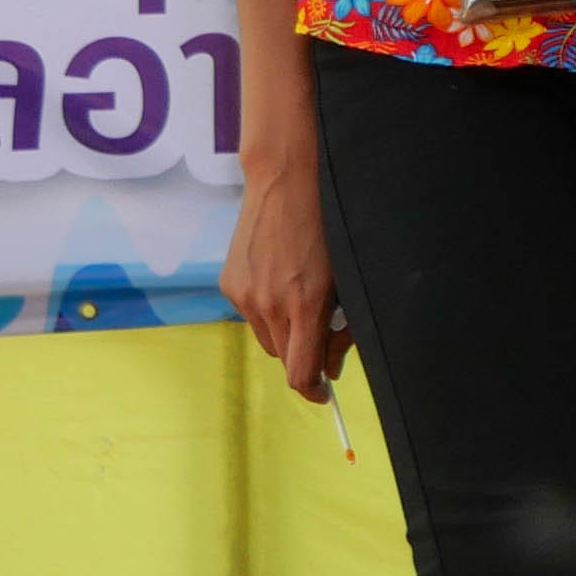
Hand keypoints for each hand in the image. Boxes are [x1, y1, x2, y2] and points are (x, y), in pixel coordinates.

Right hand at [221, 164, 345, 395]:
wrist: (285, 184)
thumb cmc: (327, 230)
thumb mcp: (346, 281)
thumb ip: (341, 329)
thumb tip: (332, 368)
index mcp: (305, 304)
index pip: (300, 372)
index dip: (314, 390)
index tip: (324, 392)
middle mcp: (270, 304)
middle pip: (284, 358)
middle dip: (304, 354)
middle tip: (320, 330)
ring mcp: (244, 295)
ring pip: (267, 338)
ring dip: (284, 332)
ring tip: (298, 296)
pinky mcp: (229, 284)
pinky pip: (251, 315)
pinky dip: (267, 310)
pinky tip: (278, 279)